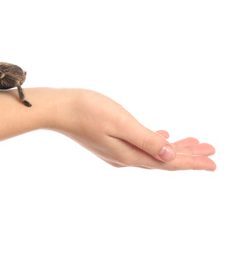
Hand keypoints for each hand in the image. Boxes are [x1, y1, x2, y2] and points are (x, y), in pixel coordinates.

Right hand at [49, 89, 215, 170]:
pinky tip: (162, 135)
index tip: (213, 162)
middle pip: (163, 159)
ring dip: (174, 148)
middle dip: (188, 155)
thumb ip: (147, 140)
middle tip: (211, 151)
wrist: (58, 109)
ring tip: (193, 143)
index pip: (168, 162)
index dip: (192, 162)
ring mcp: (115, 151)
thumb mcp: (122, 123)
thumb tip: (170, 156)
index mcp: (129, 154)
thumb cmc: (87, 111)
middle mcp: (124, 157)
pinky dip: (156, 142)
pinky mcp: (109, 142)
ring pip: (153, 152)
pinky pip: (141, 146)